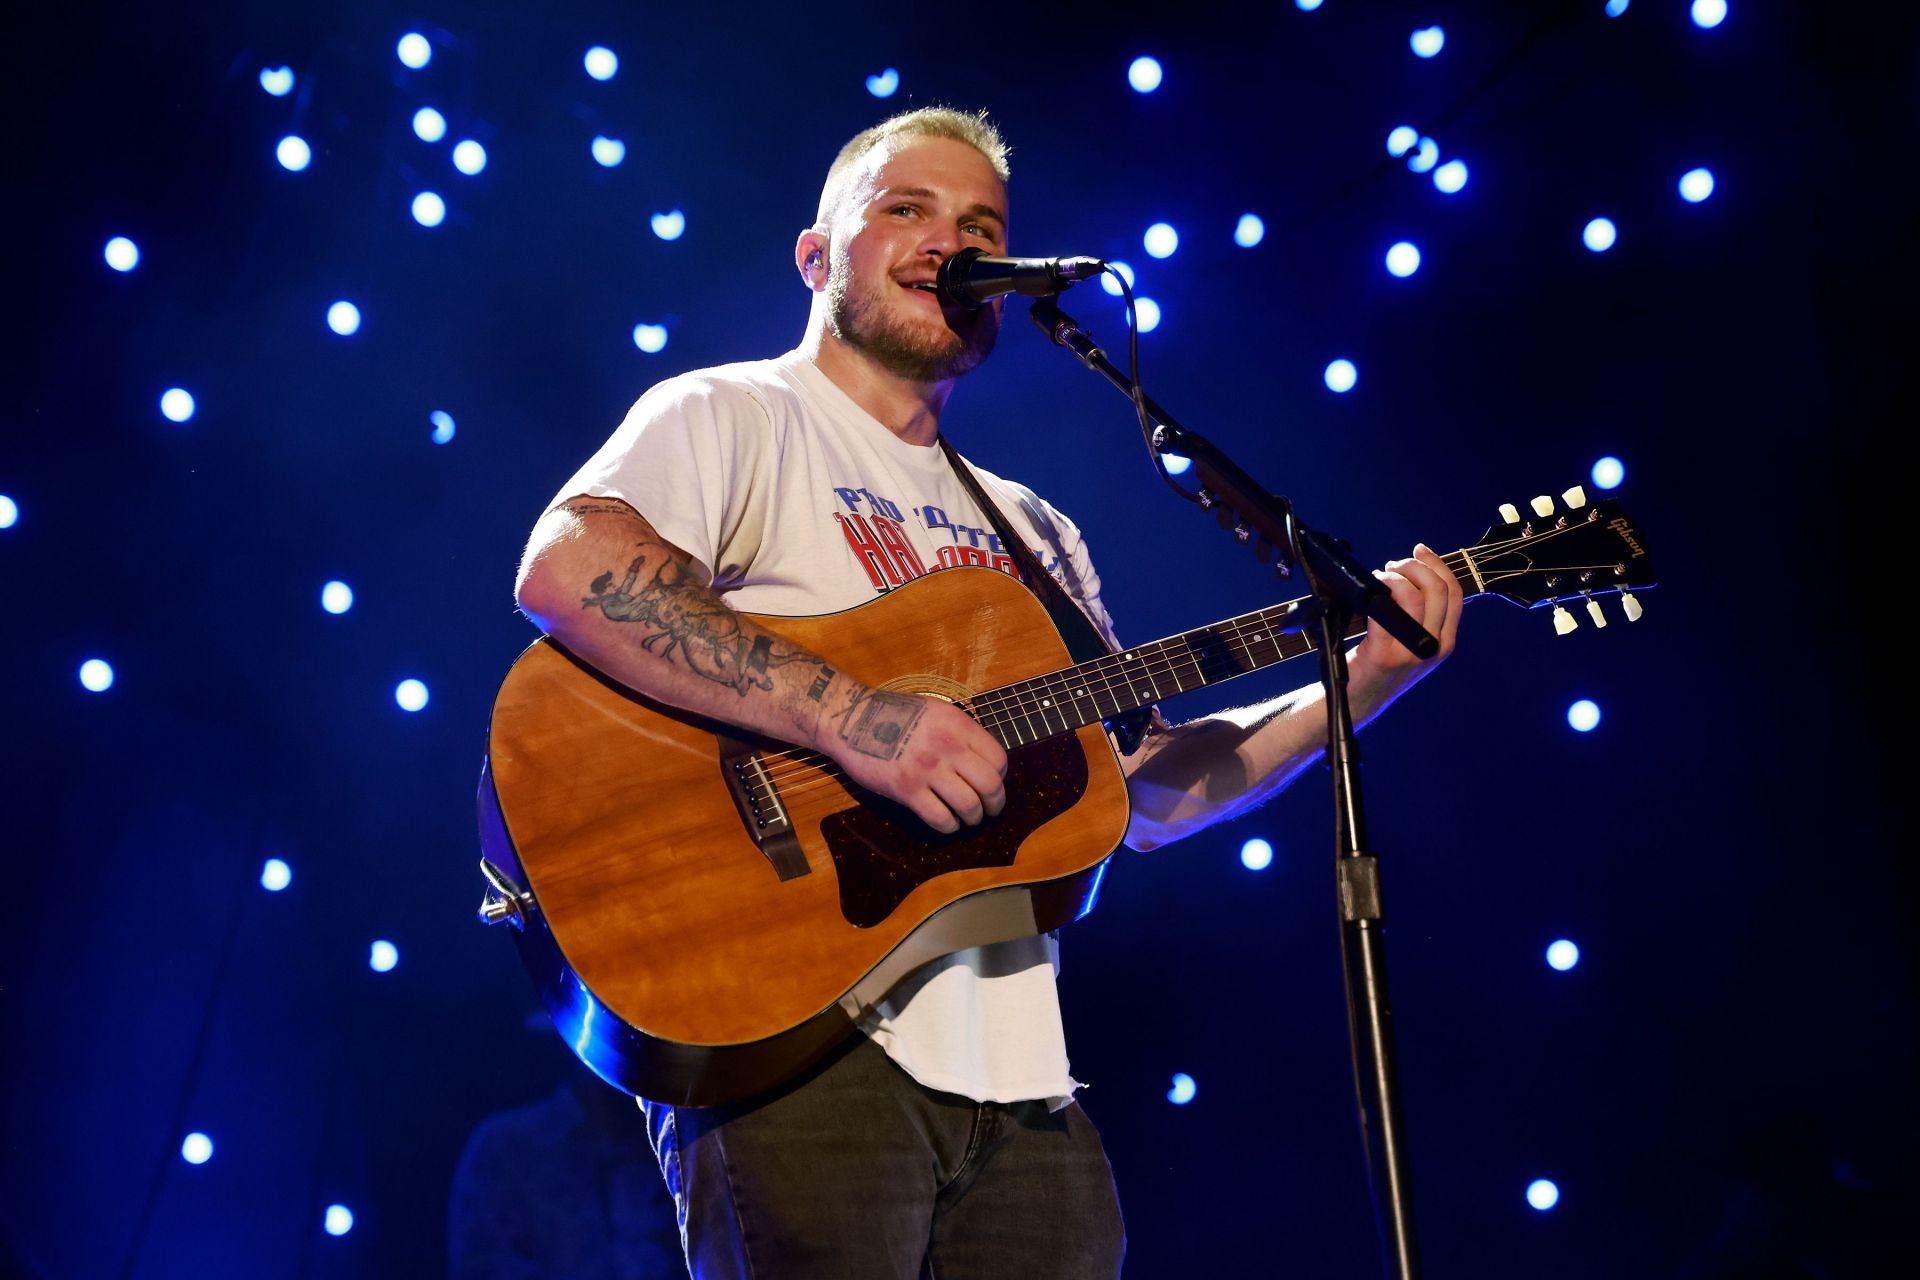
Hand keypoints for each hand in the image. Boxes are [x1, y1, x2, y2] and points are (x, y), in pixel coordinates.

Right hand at [821, 684, 1008, 833]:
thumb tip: (982, 759)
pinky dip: (949, 826)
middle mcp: (947, 746)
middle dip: (995, 804)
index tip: (992, 783)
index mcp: (958, 725)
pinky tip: (947, 823)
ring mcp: (927, 769)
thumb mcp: (935, 711)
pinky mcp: (906, 790)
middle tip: (989, 810)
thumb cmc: (893, 714)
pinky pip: (940, 818)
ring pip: (969, 806)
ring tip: (968, 819)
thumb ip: (960, 732)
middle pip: (991, 786)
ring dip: (974, 818)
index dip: (1001, 776)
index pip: (999, 759)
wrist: (852, 718)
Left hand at [1346, 543, 1461, 719]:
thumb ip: (1420, 616)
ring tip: (1381, 576)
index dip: (1438, 566)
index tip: (1420, 551)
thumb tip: (1413, 574)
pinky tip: (1371, 589)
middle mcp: (1434, 647)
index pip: (1455, 594)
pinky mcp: (1386, 653)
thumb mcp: (1412, 644)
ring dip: (1396, 576)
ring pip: (1417, 596)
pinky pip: (1389, 610)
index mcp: (1444, 642)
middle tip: (1394, 565)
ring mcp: (1412, 651)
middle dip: (1415, 566)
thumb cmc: (1380, 666)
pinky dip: (1380, 590)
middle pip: (1439, 590)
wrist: (1359, 701)